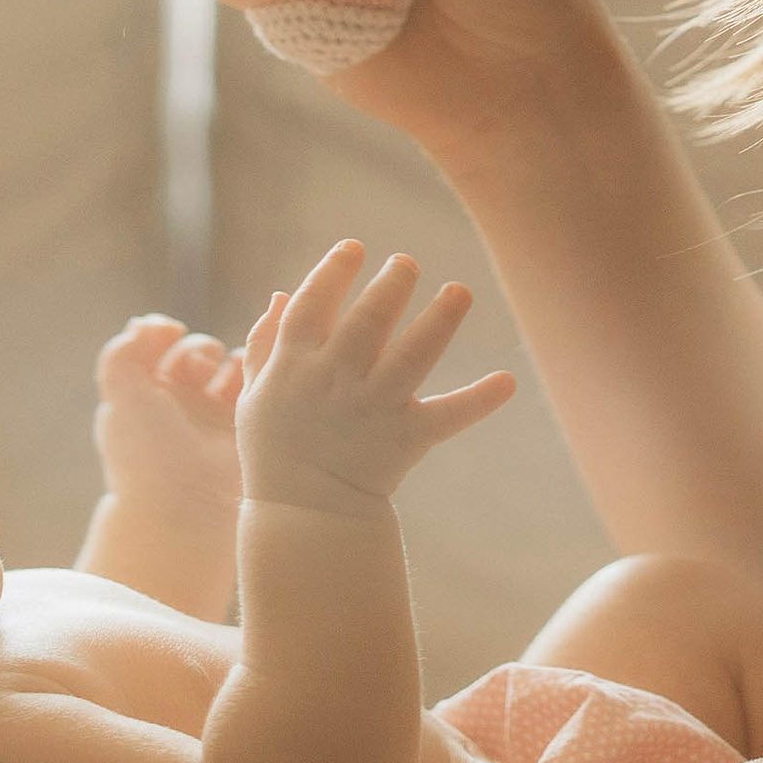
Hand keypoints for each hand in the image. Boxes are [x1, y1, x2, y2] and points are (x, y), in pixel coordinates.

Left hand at [94, 312, 242, 522]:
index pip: (155, 347)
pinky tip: (247, 380)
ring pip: (228, 365)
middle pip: (194, 353)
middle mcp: (179, 405)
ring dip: (227, 360)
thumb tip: (144, 324)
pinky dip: (253, 372)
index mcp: (144, 397)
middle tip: (196, 370)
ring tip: (223, 378)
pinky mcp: (246, 425)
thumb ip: (121, 353)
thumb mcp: (120, 398)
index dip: (161, 333)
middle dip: (197, 350)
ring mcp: (215, 415)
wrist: (187, 509)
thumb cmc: (147, 454)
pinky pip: (254, 384)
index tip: (168, 333)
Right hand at [234, 239, 515, 513]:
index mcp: (294, 367)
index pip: (312, 306)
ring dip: (439, 321)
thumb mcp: (255, 394)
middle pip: (368, 323)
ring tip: (460, 292)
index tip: (355, 247)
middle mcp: (335, 383)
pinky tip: (506, 381)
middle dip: (392, 286)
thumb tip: (281, 294)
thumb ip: (264, 343)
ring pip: (412, 357)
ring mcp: (373, 410)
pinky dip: (478, 400)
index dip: (333, 273)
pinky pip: (447, 417)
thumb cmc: (276, 445)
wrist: (304, 515)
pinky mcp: (406, 438)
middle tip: (408, 263)